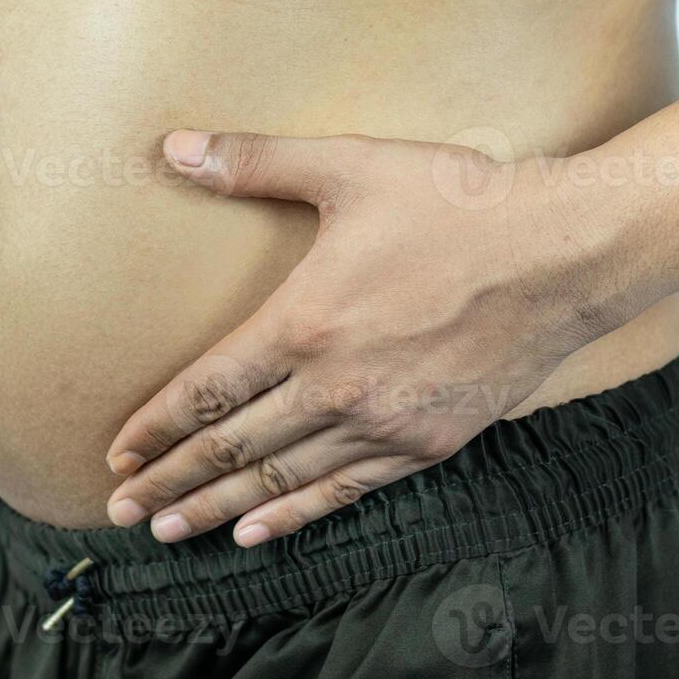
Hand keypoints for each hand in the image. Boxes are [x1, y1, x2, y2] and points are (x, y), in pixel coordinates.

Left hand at [105, 129, 620, 545]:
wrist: (561, 255)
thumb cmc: (457, 204)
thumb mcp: (350, 167)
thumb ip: (256, 162)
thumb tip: (174, 146)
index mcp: (303, 323)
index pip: (206, 392)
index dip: (155, 427)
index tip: (116, 454)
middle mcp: (334, 386)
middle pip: (229, 447)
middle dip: (168, 482)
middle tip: (119, 508)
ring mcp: (382, 423)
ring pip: (279, 480)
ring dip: (215, 508)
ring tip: (167, 530)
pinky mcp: (425, 444)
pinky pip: (343, 491)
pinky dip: (293, 516)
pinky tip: (255, 532)